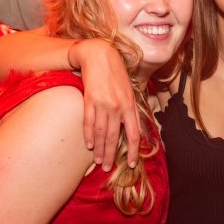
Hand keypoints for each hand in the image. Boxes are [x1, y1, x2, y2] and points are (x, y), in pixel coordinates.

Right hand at [70, 39, 139, 169]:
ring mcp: (103, 104)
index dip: (132, 151)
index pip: (133, 134)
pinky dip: (88, 135)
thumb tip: (135, 128)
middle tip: (106, 168)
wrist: (99, 55)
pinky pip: (88, 122)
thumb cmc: (115, 73)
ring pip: (100, 133)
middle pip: (113, 137)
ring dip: (99, 149)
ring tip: (97, 161)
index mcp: (130, 106)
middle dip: (110, 155)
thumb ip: (131, 109)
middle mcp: (118, 107)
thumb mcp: (129, 90)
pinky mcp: (89, 100)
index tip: (129, 164)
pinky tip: (88, 145)